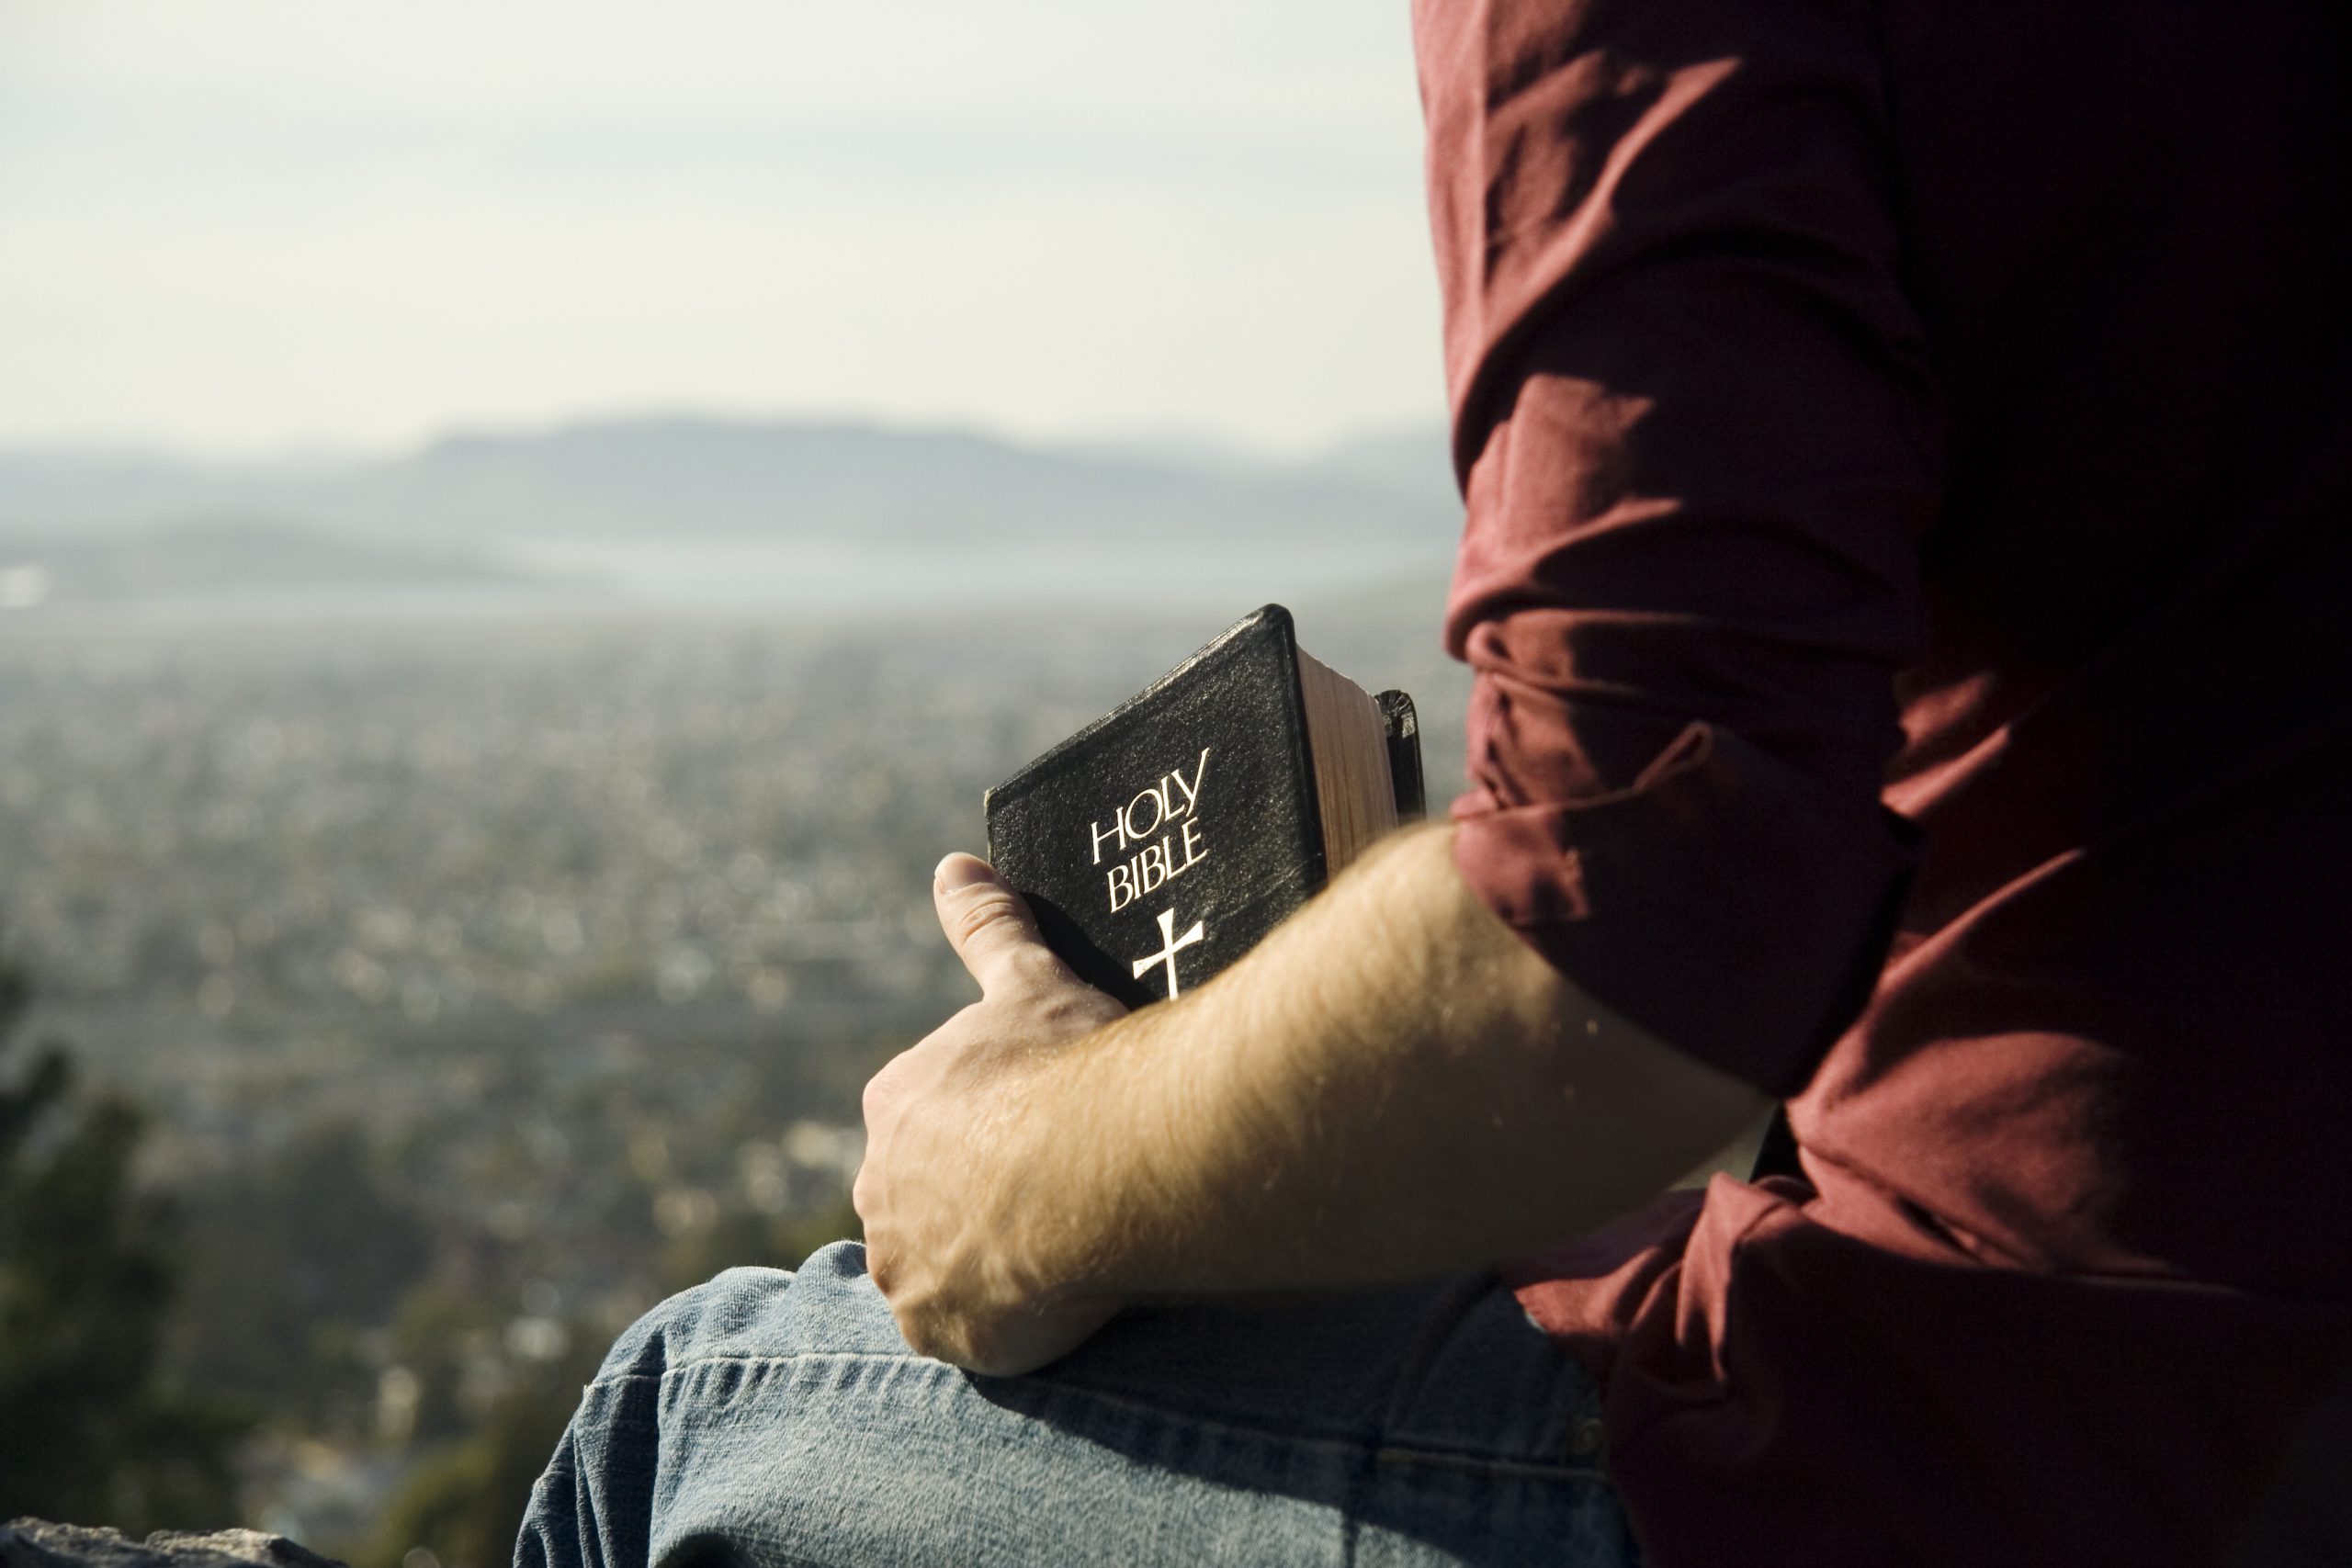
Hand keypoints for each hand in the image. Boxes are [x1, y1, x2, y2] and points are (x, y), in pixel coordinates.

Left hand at [854, 853, 1130, 1374]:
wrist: (1104, 1165)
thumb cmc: (1072, 1065)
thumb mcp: (1031, 980)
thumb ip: (987, 927)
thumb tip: (955, 863)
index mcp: (896, 1099)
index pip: (929, 1119)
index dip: (990, 1126)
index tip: (1044, 1130)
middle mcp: (877, 1183)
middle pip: (927, 1196)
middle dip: (981, 1197)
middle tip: (1062, 1192)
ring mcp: (901, 1262)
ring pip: (938, 1265)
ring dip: (985, 1261)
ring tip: (1062, 1247)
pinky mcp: (934, 1328)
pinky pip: (959, 1331)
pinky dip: (998, 1321)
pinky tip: (1051, 1300)